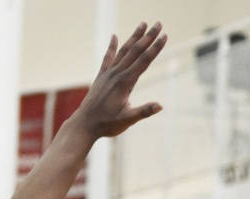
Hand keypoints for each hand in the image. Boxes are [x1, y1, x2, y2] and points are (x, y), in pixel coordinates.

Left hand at [74, 21, 168, 139]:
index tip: (164, 36)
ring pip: (123, 51)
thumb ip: (143, 111)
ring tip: (143, 24)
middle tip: (159, 24)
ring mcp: (108, 73)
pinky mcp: (102, 76)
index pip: (144, 61)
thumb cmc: (107, 124)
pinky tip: (114, 36)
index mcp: (125, 83)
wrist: (85, 124)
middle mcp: (116, 74)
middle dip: (148, 37)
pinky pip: (108, 57)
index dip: (155, 48)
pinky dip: (112, 46)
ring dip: (134, 37)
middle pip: (135, 51)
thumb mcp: (128, 120)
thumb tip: (160, 106)